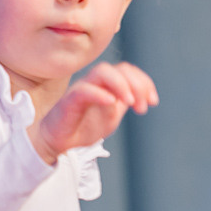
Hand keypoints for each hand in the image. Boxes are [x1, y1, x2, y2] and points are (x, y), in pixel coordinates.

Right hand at [29, 61, 157, 163]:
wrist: (58, 141)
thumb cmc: (83, 126)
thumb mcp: (111, 117)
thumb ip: (123, 105)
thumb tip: (136, 98)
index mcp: (106, 85)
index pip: (127, 71)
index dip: (144, 82)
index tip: (153, 101)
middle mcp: (95, 82)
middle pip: (118, 69)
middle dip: (136, 84)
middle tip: (142, 106)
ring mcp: (82, 89)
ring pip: (102, 72)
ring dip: (121, 84)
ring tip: (130, 102)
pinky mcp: (69, 100)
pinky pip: (84, 91)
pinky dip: (99, 94)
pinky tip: (111, 102)